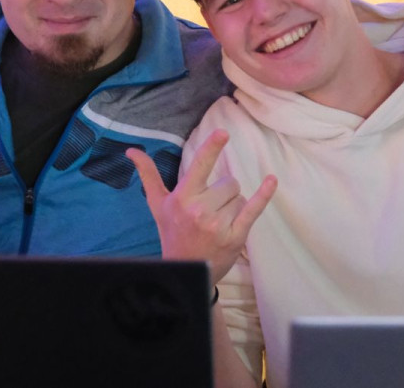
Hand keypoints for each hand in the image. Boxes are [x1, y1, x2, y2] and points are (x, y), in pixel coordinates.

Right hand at [127, 129, 276, 283]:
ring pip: (240, 196)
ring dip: (234, 205)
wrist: (185, 270)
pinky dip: (264, 194)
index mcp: (182, 198)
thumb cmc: (172, 232)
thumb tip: (132, 151)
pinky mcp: (235, 237)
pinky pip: (253, 209)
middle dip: (224, 192)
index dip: (211, 148)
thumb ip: (148, 175)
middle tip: (210, 209)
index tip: (223, 132)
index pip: (199, 166)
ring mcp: (218, 225)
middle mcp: (199, 210)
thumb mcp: (158, 205)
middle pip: (229, 182)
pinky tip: (271, 181)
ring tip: (219, 221)